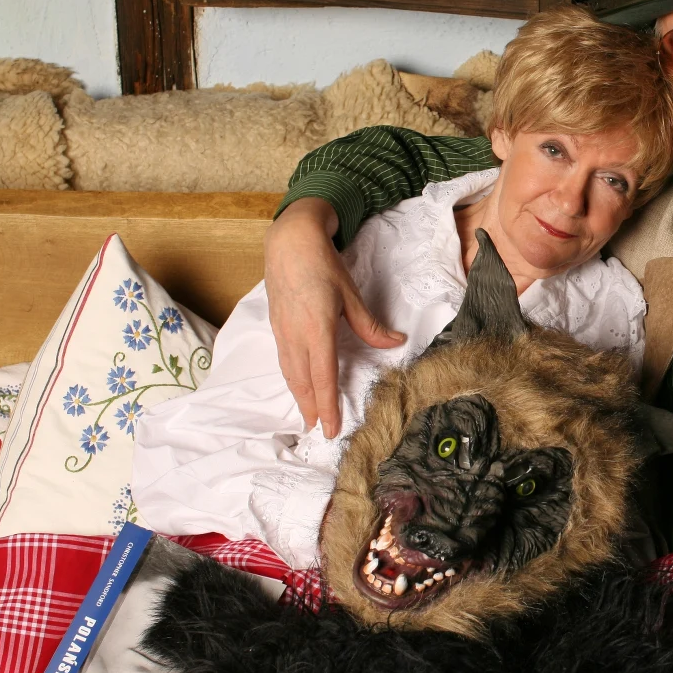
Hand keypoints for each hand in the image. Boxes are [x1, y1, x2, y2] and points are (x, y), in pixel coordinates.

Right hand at [264, 198, 404, 436]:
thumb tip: (396, 342)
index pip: (323, 377)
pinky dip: (292, 378)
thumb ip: (370, 325)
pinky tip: (298, 384)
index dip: (327, 405)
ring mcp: (282, 332)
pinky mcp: (276, 326)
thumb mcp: (350, 295)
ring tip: (308, 414)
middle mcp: (295, 335)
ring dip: (299, 396)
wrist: (289, 242)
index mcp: (316, 329)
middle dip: (311, 408)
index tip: (330, 427)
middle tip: (319, 430)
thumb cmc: (322, 265)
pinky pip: (284, 360)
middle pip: (303, 382)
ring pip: (290, 373)